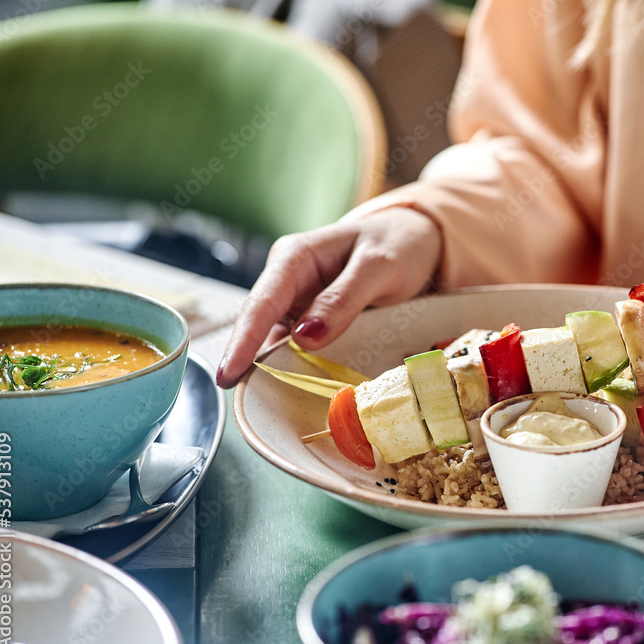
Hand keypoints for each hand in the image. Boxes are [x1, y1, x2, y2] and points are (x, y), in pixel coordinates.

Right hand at [216, 207, 441, 387]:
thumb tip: (305, 336)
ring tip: (258, 403)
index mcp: (296, 257)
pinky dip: (294, 367)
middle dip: (244, 359)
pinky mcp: (314, 319)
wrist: (416, 240)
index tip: (227, 374)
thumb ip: (343, 298)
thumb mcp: (378, 266)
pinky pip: (298, 346)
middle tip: (234, 398)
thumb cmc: (397, 244)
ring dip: (268, 368)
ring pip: (276, 339)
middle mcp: (290, 279)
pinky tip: (291, 391)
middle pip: (259, 323)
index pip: (262, 302)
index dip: (242, 341)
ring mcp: (300, 301)